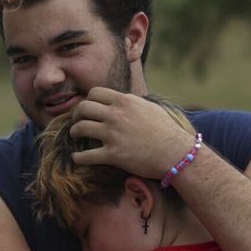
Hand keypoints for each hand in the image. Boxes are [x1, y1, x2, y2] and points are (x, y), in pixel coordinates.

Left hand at [69, 88, 195, 178]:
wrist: (176, 153)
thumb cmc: (166, 130)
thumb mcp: (149, 107)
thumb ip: (131, 102)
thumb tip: (121, 100)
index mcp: (124, 101)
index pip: (94, 93)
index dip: (87, 100)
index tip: (87, 108)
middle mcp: (116, 115)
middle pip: (83, 108)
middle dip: (76, 115)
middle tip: (77, 122)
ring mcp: (113, 134)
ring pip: (80, 128)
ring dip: (74, 132)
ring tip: (75, 137)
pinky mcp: (113, 154)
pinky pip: (86, 156)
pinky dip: (78, 157)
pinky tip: (76, 158)